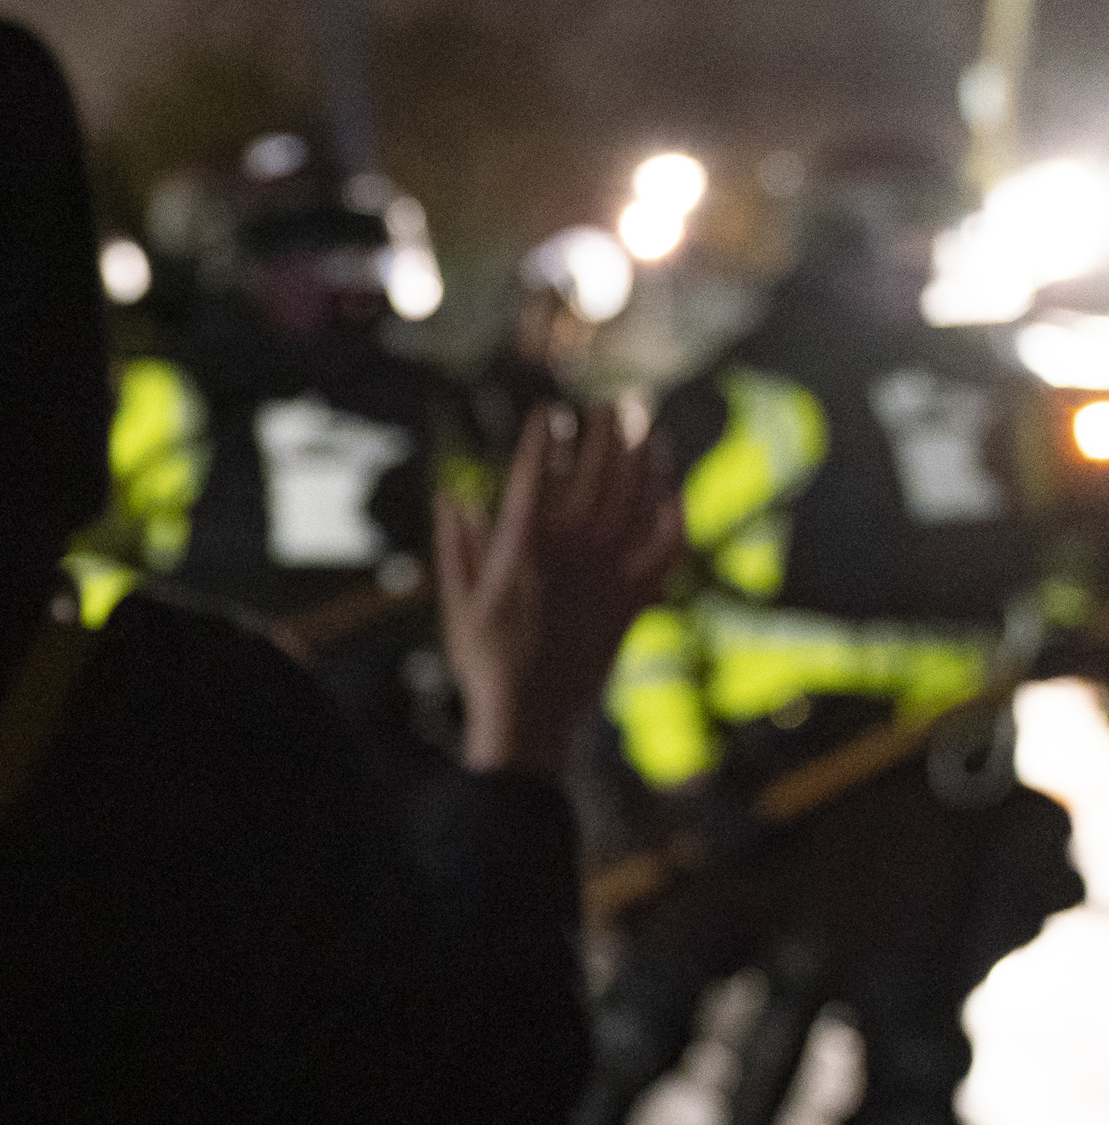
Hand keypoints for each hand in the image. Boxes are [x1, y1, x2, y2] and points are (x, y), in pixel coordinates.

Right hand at [439, 402, 681, 780]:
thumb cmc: (485, 663)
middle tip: (612, 405)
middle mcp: (573, 550)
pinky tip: (672, 493)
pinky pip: (665, 546)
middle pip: (598, 471)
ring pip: (637, 497)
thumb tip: (451, 497)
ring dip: (645, 456)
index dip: (541, 435)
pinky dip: (672, 515)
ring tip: (647, 427)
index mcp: (523, 546)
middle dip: (607, 430)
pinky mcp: (635, 598)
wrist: (532, 718)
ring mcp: (610, 572)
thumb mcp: (456, 604)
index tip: (547, 411)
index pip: (534, 472)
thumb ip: (455, 546)